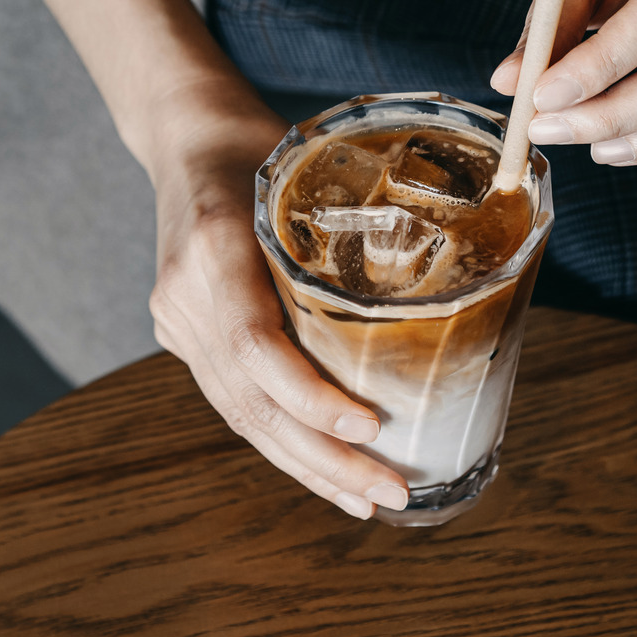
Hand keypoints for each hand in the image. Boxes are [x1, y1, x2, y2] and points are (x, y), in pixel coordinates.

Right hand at [143, 85, 411, 518]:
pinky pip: (234, 401)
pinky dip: (284, 439)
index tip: (368, 427)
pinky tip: (324, 469)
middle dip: (322, 459)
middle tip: (388, 492)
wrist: (185, 137)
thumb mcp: (309, 167)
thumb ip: (358, 223)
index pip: (255, 345)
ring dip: (306, 465)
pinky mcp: (182, 336)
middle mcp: (184, 292)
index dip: (310, 397)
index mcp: (213, 243)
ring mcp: (177, 320)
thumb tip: (459, 277)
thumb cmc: (261, 144)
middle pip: (250, 400)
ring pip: (240, 415)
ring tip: (366, 499)